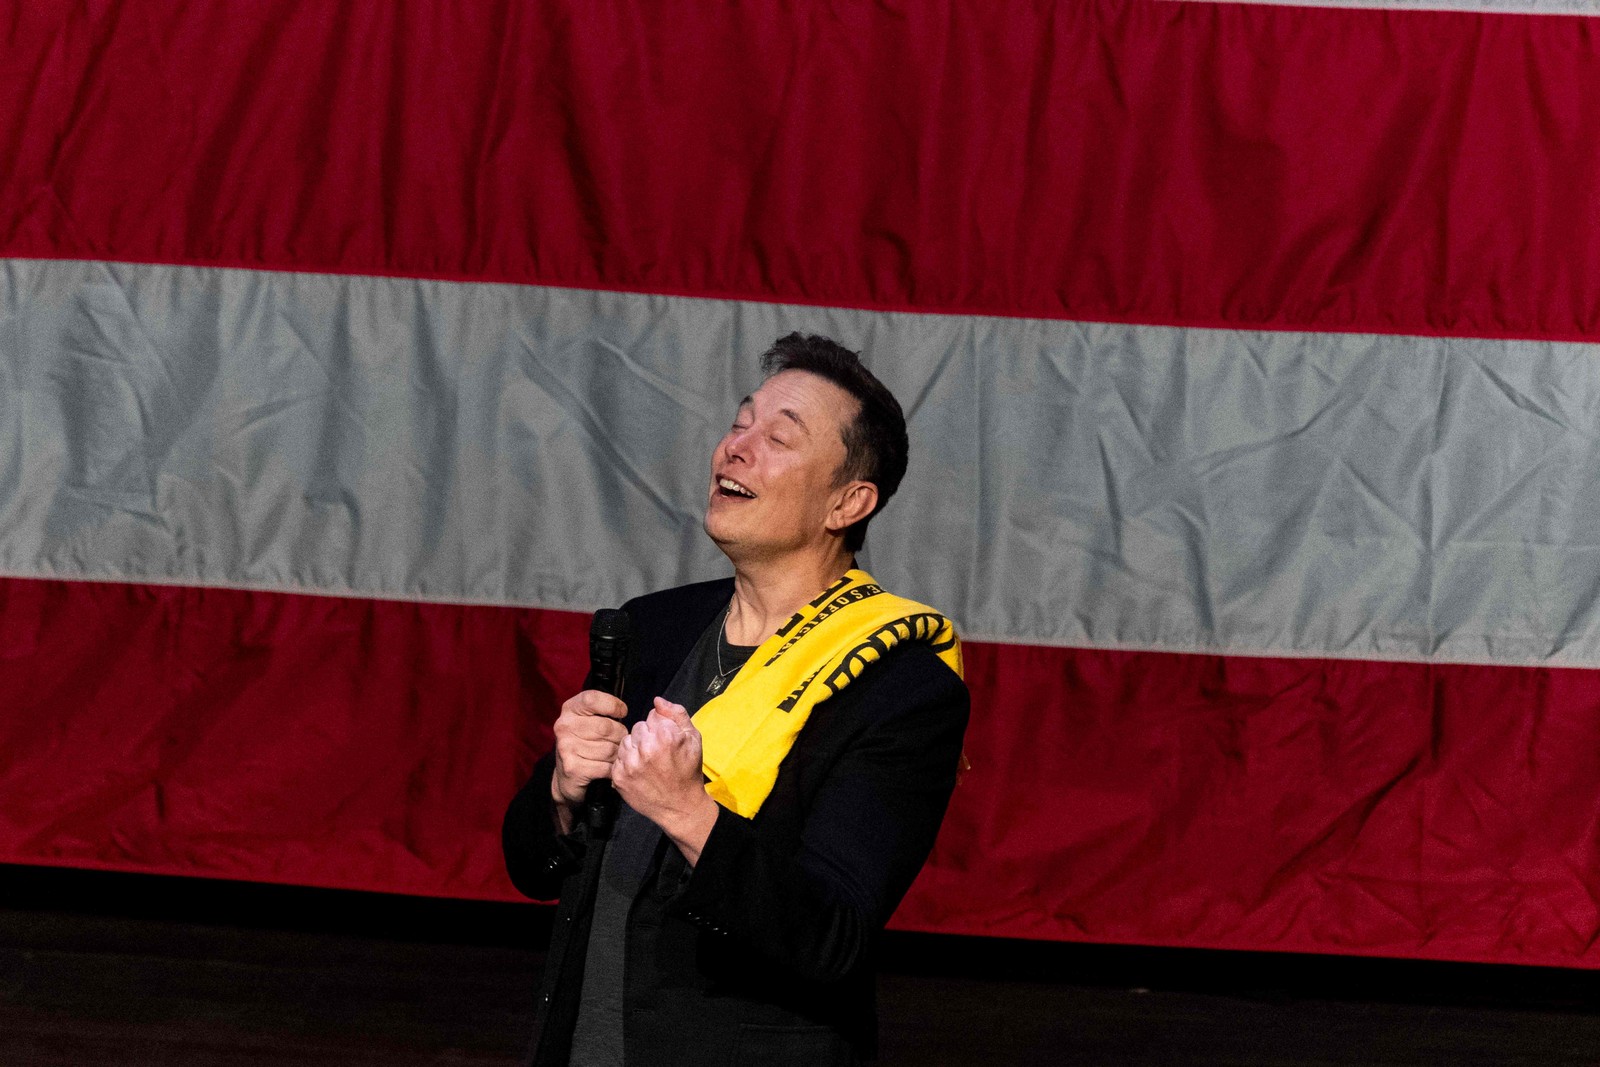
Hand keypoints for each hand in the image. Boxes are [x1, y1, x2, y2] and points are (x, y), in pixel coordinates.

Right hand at [549, 689, 628, 831]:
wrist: (567, 774)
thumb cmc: (588, 741)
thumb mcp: (592, 718)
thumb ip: (608, 708)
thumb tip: (649, 704)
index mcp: (570, 709)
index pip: (593, 699)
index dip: (613, 705)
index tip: (622, 713)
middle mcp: (564, 726)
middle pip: (607, 727)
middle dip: (620, 735)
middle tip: (618, 740)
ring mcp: (566, 747)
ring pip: (609, 749)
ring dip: (617, 754)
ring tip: (613, 754)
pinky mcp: (572, 768)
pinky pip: (606, 767)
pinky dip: (612, 769)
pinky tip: (608, 768)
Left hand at [613, 697, 719, 865]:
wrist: (681, 806)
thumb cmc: (689, 772)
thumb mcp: (693, 738)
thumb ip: (676, 714)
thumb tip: (657, 700)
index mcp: (664, 735)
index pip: (652, 715)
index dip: (661, 727)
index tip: (667, 741)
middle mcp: (645, 748)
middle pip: (637, 727)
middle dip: (647, 736)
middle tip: (659, 753)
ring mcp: (629, 764)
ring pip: (625, 741)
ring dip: (635, 749)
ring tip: (649, 762)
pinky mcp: (619, 777)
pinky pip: (617, 759)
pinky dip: (626, 763)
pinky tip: (640, 771)